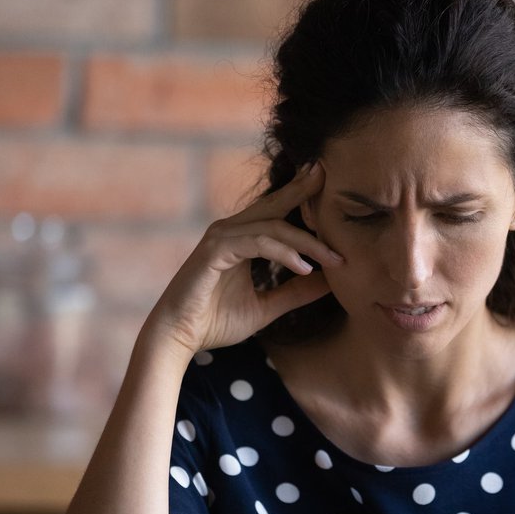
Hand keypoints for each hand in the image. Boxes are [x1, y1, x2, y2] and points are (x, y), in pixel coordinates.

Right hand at [143, 162, 341, 356]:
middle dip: (304, 190)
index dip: (302, 197)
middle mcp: (231, 230)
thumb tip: (332, 281)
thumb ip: (296, 292)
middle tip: (329, 175)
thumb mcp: (267, 306)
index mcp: (241, 238)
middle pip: (275, 204)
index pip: (277, 212)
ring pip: (273, 226)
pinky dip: (284, 253)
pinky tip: (304, 268)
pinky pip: (258, 243)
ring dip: (307, 242)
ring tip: (334, 259)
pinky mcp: (216, 250)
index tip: (331, 190)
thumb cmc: (216, 322)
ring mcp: (222, 237)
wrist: (180, 338)